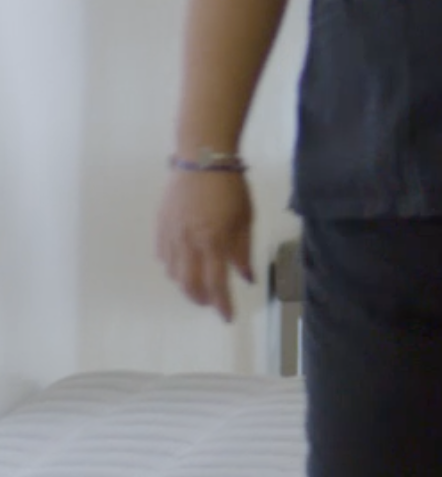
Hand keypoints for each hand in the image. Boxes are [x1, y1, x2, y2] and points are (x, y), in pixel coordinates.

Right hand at [157, 168, 254, 320]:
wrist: (202, 159)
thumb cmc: (231, 186)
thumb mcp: (246, 218)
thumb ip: (243, 251)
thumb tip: (246, 278)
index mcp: (213, 240)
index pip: (216, 283)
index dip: (222, 304)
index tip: (227, 317)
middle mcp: (189, 242)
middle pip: (190, 284)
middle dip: (201, 299)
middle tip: (212, 303)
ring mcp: (171, 235)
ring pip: (174, 274)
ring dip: (186, 285)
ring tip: (199, 287)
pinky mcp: (160, 226)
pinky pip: (163, 257)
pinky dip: (173, 268)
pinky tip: (182, 267)